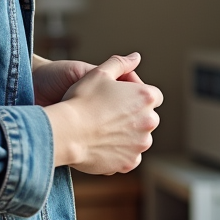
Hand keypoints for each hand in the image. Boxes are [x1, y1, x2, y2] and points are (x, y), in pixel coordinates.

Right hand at [44, 52, 162, 174]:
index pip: (153, 96)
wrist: (66, 132)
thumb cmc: (81, 100)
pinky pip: (129, 157)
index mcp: (146, 97)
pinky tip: (103, 146)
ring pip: (139, 139)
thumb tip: (136, 57)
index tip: (120, 99)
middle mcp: (149, 121)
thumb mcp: (99, 73)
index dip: (136, 97)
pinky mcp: (129, 163)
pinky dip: (120, 153)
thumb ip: (120, 63)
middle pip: (148, 118)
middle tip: (109, 116)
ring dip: (128, 136)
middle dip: (134, 117)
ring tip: (103, 132)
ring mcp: (141, 144)